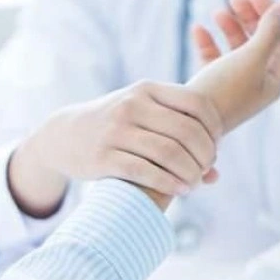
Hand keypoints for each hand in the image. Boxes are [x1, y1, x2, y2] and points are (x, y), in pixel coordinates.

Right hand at [9, 82, 222, 215]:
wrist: (63, 135)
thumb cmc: (115, 128)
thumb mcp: (142, 117)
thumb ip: (178, 136)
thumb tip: (216, 175)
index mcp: (147, 89)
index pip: (197, 105)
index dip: (214, 130)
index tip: (214, 148)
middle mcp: (132, 105)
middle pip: (187, 132)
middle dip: (205, 156)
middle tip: (205, 170)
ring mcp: (116, 131)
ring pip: (170, 153)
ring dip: (191, 173)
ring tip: (194, 184)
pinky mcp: (103, 158)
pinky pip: (146, 172)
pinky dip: (170, 184)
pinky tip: (179, 190)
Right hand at [188, 0, 279, 130]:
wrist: (189, 123)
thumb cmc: (223, 92)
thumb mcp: (251, 58)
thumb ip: (269, 31)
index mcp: (273, 80)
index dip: (272, 13)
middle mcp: (257, 83)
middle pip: (262, 40)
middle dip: (251, 16)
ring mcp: (233, 85)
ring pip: (238, 47)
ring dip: (230, 26)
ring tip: (218, 12)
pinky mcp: (211, 87)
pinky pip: (214, 58)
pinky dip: (209, 42)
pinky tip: (198, 29)